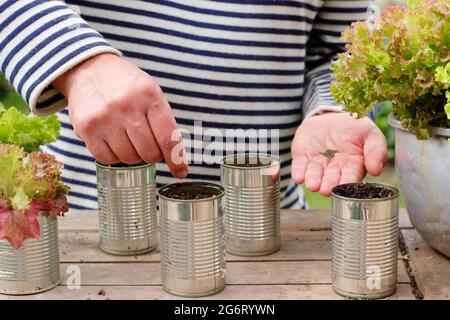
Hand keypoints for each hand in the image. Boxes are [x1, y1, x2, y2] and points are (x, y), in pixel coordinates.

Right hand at [53, 53, 187, 177]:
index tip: (180, 171)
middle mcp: (127, 106)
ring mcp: (105, 118)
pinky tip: (113, 142)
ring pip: (129, 158)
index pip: (168, 137)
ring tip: (127, 138)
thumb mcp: (150, 92)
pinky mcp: (86, 128)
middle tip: (147, 144)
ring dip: (132, 155)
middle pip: (149, 152)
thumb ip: (163, 121)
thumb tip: (174, 157)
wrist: (88, 68)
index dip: (176, 159)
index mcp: (149, 95)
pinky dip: (113, 156)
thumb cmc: (126, 85)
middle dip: (152, 154)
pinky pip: (106, 159)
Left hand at [291, 112, 386, 195]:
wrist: (333, 115)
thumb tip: (377, 170)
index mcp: (353, 166)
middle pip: (331, 178)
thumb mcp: (370, 134)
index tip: (344, 186)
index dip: (347, 181)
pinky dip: (298, 171)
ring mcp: (317, 163)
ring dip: (313, 180)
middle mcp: (334, 168)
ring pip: (314, 174)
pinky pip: (299, 165)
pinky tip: (298, 177)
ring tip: (312, 185)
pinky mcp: (302, 157)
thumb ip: (376, 151)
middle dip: (328, 184)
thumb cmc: (356, 128)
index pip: (351, 176)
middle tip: (325, 190)